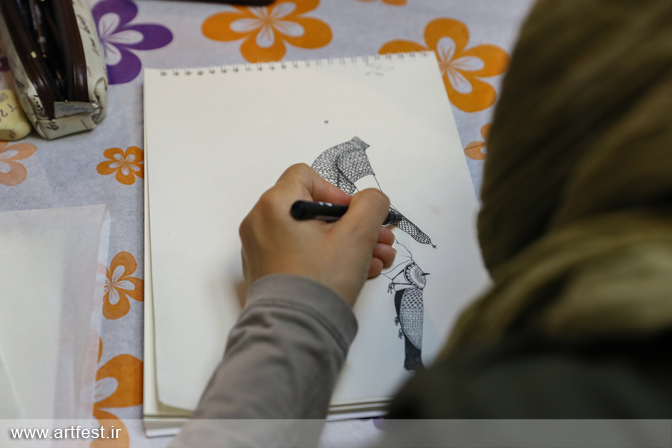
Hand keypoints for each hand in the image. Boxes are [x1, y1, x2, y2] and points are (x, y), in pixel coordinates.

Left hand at [239, 163, 395, 305]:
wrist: (296, 331)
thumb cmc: (321, 281)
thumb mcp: (357, 236)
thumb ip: (371, 206)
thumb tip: (373, 199)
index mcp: (275, 205)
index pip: (306, 176)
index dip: (336, 192)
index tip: (354, 215)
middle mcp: (261, 223)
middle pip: (314, 210)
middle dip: (354, 225)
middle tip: (380, 239)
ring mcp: (261, 249)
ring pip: (311, 235)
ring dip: (347, 244)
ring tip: (376, 260)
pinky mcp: (266, 272)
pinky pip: (301, 254)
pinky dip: (327, 258)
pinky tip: (358, 273)